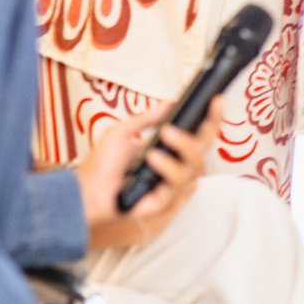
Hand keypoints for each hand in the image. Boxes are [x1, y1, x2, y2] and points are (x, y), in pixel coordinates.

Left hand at [76, 97, 222, 250]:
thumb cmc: (100, 166)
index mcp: (168, 152)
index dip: (212, 118)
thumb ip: (147, 118)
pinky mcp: (165, 202)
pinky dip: (167, 168)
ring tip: (158, 144)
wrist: (85, 191)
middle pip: (204, 149)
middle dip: (205, 130)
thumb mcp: (123, 132)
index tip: (217, 100)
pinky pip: (178, 185)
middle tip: (186, 121)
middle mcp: (174, 168)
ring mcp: (171, 186)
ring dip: (181, 149)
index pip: (197, 134)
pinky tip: (151, 159)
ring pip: (195, 166)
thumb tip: (169, 103)